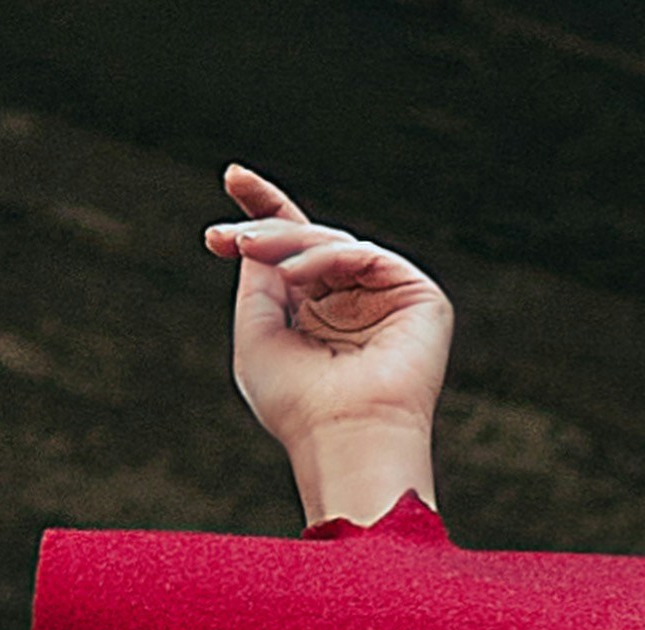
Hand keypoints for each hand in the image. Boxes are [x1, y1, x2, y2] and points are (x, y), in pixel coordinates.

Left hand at [206, 164, 450, 513]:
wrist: (342, 437)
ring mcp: (385, 296)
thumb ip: (257, 279)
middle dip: (266, 229)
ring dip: (285, 244)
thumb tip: (258, 231)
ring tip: (246, 250)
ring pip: (332, 244)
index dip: (264, 212)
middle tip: (228, 237)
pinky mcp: (416, 294)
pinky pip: (362, 254)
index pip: (292, 252)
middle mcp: (352, 303)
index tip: (232, 177)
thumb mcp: (257, 336)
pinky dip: (323, 258)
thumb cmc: (295, 405)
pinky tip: (294, 273)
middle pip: (310, 240)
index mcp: (316, 318)